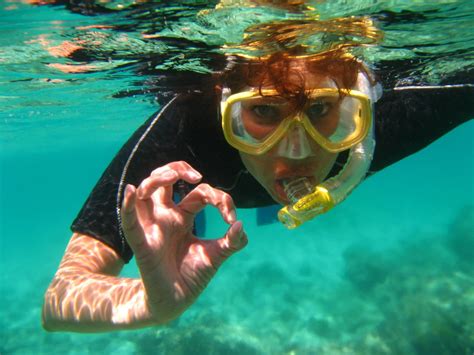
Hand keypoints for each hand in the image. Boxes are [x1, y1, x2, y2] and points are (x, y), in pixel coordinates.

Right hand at [120, 161, 246, 322]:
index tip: (231, 218)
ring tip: (171, 176)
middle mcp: (166, 216)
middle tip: (196, 176)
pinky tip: (131, 191)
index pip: (199, 194)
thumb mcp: (216, 255)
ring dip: (156, 179)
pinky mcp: (142, 243)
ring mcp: (153, 227)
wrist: (177, 301)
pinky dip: (127, 205)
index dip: (219, 199)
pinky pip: (130, 222)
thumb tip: (241, 225)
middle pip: (164, 181)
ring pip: (146, 192)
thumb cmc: (193, 276)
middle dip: (177, 169)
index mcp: (184, 216)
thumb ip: (232, 242)